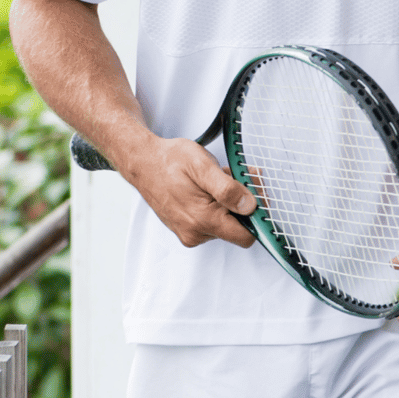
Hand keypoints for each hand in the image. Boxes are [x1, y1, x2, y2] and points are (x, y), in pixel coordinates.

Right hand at [116, 135, 257, 248]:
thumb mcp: (203, 166)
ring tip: (215, 181)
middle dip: (241, 205)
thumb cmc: (170, 161)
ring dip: (227, 204)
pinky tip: (207, 189)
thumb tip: (250, 206)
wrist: (143, 162)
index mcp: (203, 220)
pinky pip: (211, 222)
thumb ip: (228, 189)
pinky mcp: (185, 229)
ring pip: (224, 223)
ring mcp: (189, 233)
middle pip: (237, 228)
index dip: (256, 216)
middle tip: (236, 178)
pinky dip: (215, 206)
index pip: (246, 236)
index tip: (256, 195)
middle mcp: (196, 233)